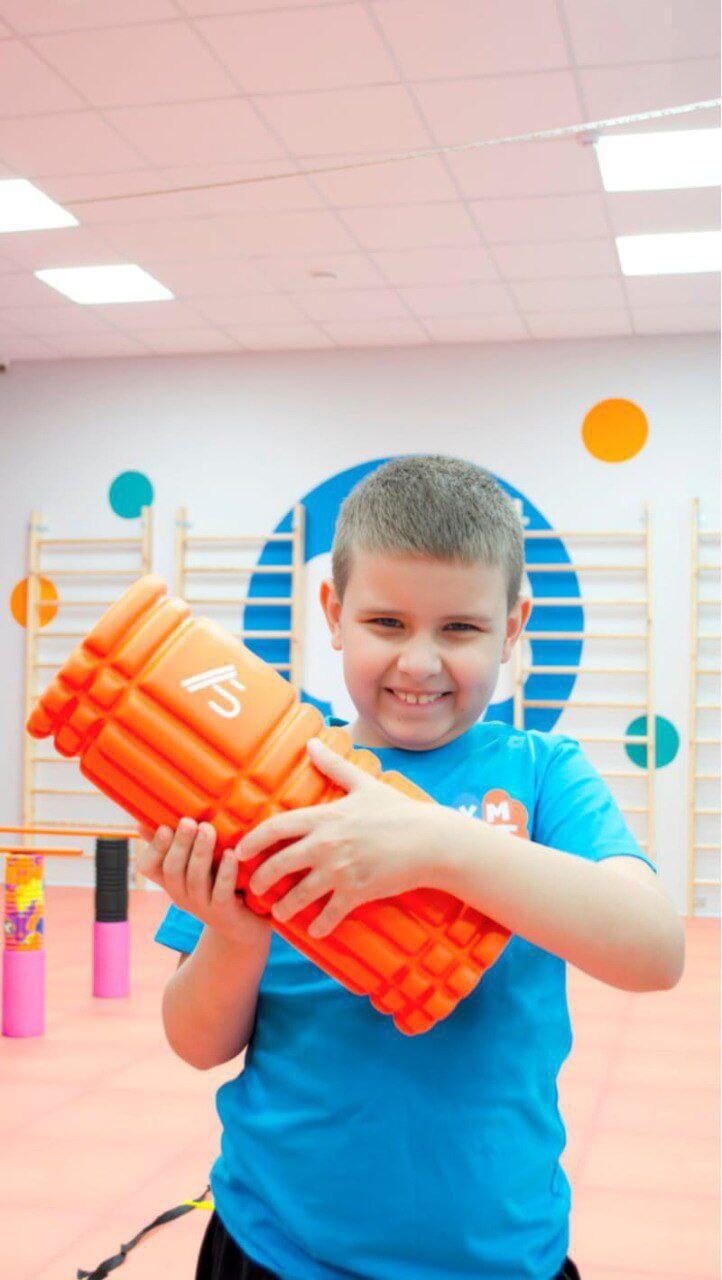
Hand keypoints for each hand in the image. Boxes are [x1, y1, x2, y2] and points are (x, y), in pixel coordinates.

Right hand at [137, 819, 271, 949]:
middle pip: (172, 870)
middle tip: (189, 822)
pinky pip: (221, 892)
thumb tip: (141, 822)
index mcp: (171, 881)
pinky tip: (231, 853)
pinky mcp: (223, 914)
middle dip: (180, 844)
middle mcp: (181, 896)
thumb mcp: (194, 864)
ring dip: (200, 852)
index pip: (148, 867)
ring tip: (208, 829)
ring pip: (195, 879)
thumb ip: (173, 844)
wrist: (245, 923)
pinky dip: (226, 871)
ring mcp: (201, 907)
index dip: (154, 848)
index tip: (165, 827)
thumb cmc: (217, 883)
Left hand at [234, 737, 445, 939]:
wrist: (431, 840)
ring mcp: (340, 871)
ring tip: (279, 915)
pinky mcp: (357, 892)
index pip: (276, 827)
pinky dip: (319, 927)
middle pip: (278, 865)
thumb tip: (311, 742)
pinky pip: (329, 915)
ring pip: (298, 896)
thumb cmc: (398, 810)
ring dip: (284, 908)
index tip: (240, 851)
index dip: (252, 840)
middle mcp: (326, 844)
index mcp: (324, 817)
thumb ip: (333, 765)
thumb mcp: (364, 784)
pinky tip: (314, 932)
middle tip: (254, 889)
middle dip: (260, 880)